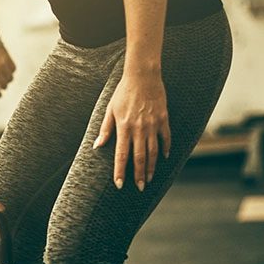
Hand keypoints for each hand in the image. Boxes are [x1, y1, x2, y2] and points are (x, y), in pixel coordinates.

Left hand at [0, 46, 15, 97]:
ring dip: (8, 80)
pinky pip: (13, 70)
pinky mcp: (8, 59)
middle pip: (4, 86)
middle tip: (2, 86)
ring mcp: (2, 66)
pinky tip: (7, 70)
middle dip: (3, 87)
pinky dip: (11, 71)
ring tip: (5, 78)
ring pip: (10, 79)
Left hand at [94, 69, 170, 190]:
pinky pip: (166, 138)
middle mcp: (139, 129)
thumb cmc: (123, 92)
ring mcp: (152, 125)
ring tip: (149, 179)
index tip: (120, 184)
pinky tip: (164, 158)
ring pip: (153, 151)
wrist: (143, 76)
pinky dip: (166, 149)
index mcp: (124, 127)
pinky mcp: (163, 119)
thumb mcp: (110, 110)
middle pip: (139, 157)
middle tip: (139, 188)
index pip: (121, 155)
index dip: (120, 171)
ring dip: (151, 167)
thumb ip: (105, 129)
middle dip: (138, 175)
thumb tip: (97, 146)